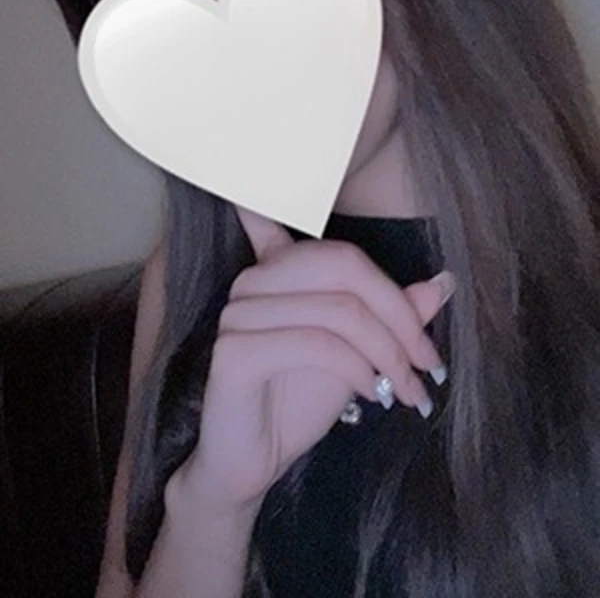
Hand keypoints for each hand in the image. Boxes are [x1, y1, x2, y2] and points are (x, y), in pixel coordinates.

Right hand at [178, 208, 454, 513]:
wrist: (252, 461)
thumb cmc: (299, 402)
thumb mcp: (359, 353)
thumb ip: (392, 315)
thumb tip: (444, 283)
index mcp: (278, 268)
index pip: (343, 252)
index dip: (394, 288)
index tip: (430, 330)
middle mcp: (254, 280)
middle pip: (346, 267)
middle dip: (400, 317)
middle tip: (429, 364)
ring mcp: (240, 311)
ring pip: (338, 310)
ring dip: (387, 353)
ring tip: (406, 389)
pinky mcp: (235, 350)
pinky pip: (315, 344)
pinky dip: (356, 368)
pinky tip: (372, 394)